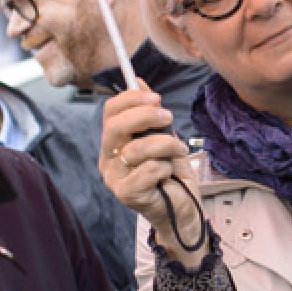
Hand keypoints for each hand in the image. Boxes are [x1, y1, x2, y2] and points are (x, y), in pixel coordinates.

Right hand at [100, 82, 202, 244]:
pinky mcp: (126, 194)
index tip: (155, 97)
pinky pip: (148, 170)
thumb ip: (150, 113)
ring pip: (136, 149)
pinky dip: (165, 166)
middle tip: (168, 117)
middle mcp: (108, 160)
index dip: (131, 99)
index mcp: (114, 143)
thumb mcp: (163, 136)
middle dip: (145, 116)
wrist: (183, 209)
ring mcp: (114, 178)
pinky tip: (170, 172)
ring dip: (165, 144)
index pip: (110, 112)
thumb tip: (138, 81)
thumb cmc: (172, 174)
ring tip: (178, 149)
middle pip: (115, 127)